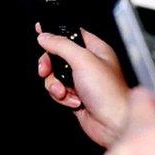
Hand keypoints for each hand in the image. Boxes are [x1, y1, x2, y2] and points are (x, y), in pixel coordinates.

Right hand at [36, 26, 129, 147]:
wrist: (114, 124)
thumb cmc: (110, 93)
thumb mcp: (83, 60)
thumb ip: (62, 45)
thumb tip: (45, 37)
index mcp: (96, 49)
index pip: (71, 33)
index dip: (55, 32)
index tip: (40, 30)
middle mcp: (89, 64)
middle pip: (58, 55)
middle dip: (50, 64)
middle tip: (46, 69)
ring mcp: (82, 81)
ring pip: (55, 75)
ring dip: (55, 84)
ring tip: (64, 91)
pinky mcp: (76, 97)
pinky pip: (59, 92)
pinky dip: (62, 97)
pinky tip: (73, 101)